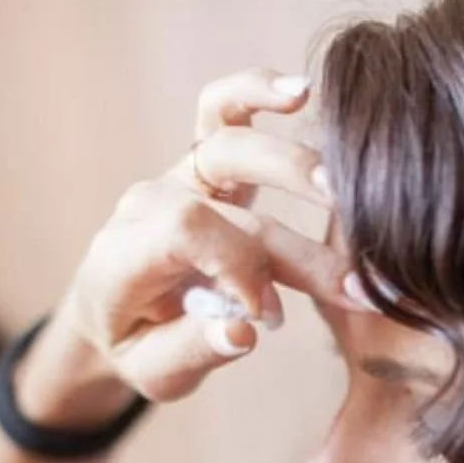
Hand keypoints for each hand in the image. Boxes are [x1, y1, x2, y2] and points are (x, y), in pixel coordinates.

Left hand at [35, 68, 363, 412]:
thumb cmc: (136, 345)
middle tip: (351, 283)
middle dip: (294, 241)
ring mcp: (176, 175)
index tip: (267, 315)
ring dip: (292, 165)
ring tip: (344, 192)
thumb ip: (193, 351)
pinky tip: (302, 92)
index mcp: (126, 252)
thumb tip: (244, 334)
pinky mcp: (203, 164)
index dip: (238, 266)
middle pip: (222, 204)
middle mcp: (150, 202)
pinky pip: (222, 109)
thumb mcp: (153, 371)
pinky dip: (257, 91)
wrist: (111, 314)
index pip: (187, 230)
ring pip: (229, 142)